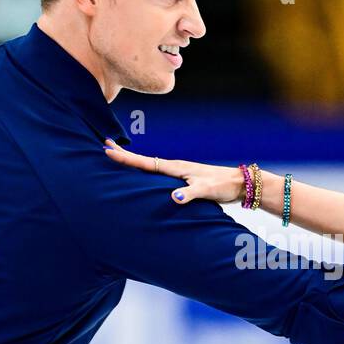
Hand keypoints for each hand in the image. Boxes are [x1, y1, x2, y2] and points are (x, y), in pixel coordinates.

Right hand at [102, 138, 245, 204]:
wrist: (238, 183)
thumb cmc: (222, 186)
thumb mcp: (206, 191)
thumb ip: (190, 194)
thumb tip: (174, 198)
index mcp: (176, 168)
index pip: (146, 162)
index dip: (127, 158)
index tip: (108, 150)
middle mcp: (175, 168)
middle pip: (143, 161)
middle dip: (124, 154)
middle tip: (105, 145)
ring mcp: (178, 173)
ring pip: (149, 167)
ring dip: (133, 162)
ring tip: (117, 157)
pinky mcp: (183, 180)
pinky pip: (157, 175)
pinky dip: (145, 172)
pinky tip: (141, 176)